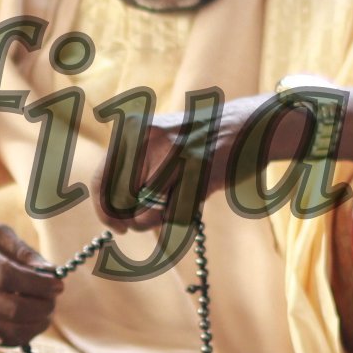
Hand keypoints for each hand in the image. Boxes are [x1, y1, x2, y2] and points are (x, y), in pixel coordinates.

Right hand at [0, 222, 62, 347]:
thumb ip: (23, 250)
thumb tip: (49, 271)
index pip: (6, 276)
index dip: (37, 283)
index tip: (57, 283)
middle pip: (9, 307)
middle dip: (42, 305)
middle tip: (53, 297)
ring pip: (8, 329)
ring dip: (37, 322)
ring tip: (46, 308)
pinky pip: (3, 341)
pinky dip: (26, 333)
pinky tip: (32, 320)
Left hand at [102, 98, 253, 231]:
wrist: (249, 124)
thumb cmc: (199, 141)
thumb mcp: (158, 141)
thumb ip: (132, 170)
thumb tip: (112, 215)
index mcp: (133, 129)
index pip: (102, 180)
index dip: (105, 211)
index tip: (117, 227)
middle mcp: (148, 138)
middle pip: (121, 204)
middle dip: (134, 219)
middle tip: (155, 215)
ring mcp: (173, 155)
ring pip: (146, 215)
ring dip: (161, 219)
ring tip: (181, 197)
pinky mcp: (197, 173)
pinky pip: (174, 216)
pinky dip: (183, 215)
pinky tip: (198, 194)